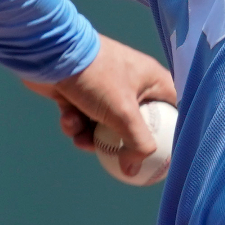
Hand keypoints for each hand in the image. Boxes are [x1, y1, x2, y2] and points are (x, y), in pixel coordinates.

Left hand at [23, 33, 176, 176]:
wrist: (53, 54)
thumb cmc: (97, 77)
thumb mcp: (124, 113)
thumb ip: (136, 144)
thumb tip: (134, 170)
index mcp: (152, 81)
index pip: (171, 110)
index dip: (169, 133)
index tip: (161, 157)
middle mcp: (132, 84)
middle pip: (136, 124)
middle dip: (120, 142)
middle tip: (115, 159)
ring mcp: (106, 88)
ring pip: (105, 125)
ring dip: (91, 136)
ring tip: (81, 140)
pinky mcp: (82, 92)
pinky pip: (84, 117)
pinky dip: (75, 123)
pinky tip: (67, 119)